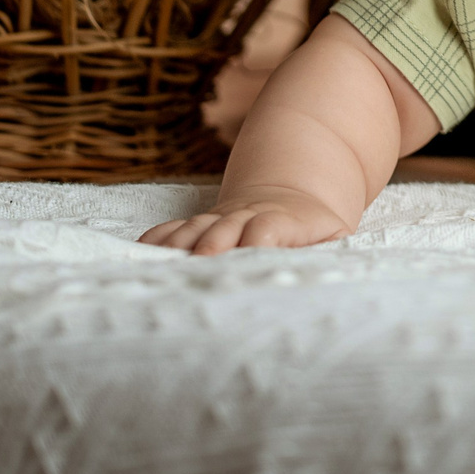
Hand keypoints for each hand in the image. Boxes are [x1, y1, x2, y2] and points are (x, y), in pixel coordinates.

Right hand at [139, 188, 350, 253]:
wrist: (295, 197)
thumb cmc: (317, 231)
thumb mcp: (333, 238)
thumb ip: (325, 253)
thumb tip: (319, 276)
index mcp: (285, 220)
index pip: (269, 226)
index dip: (257, 240)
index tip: (246, 259)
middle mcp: (248, 215)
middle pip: (226, 227)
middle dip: (211, 246)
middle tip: (198, 267)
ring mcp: (222, 217)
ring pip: (197, 226)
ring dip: (180, 245)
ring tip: (163, 268)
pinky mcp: (203, 223)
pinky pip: (175, 227)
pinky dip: (158, 239)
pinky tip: (141, 254)